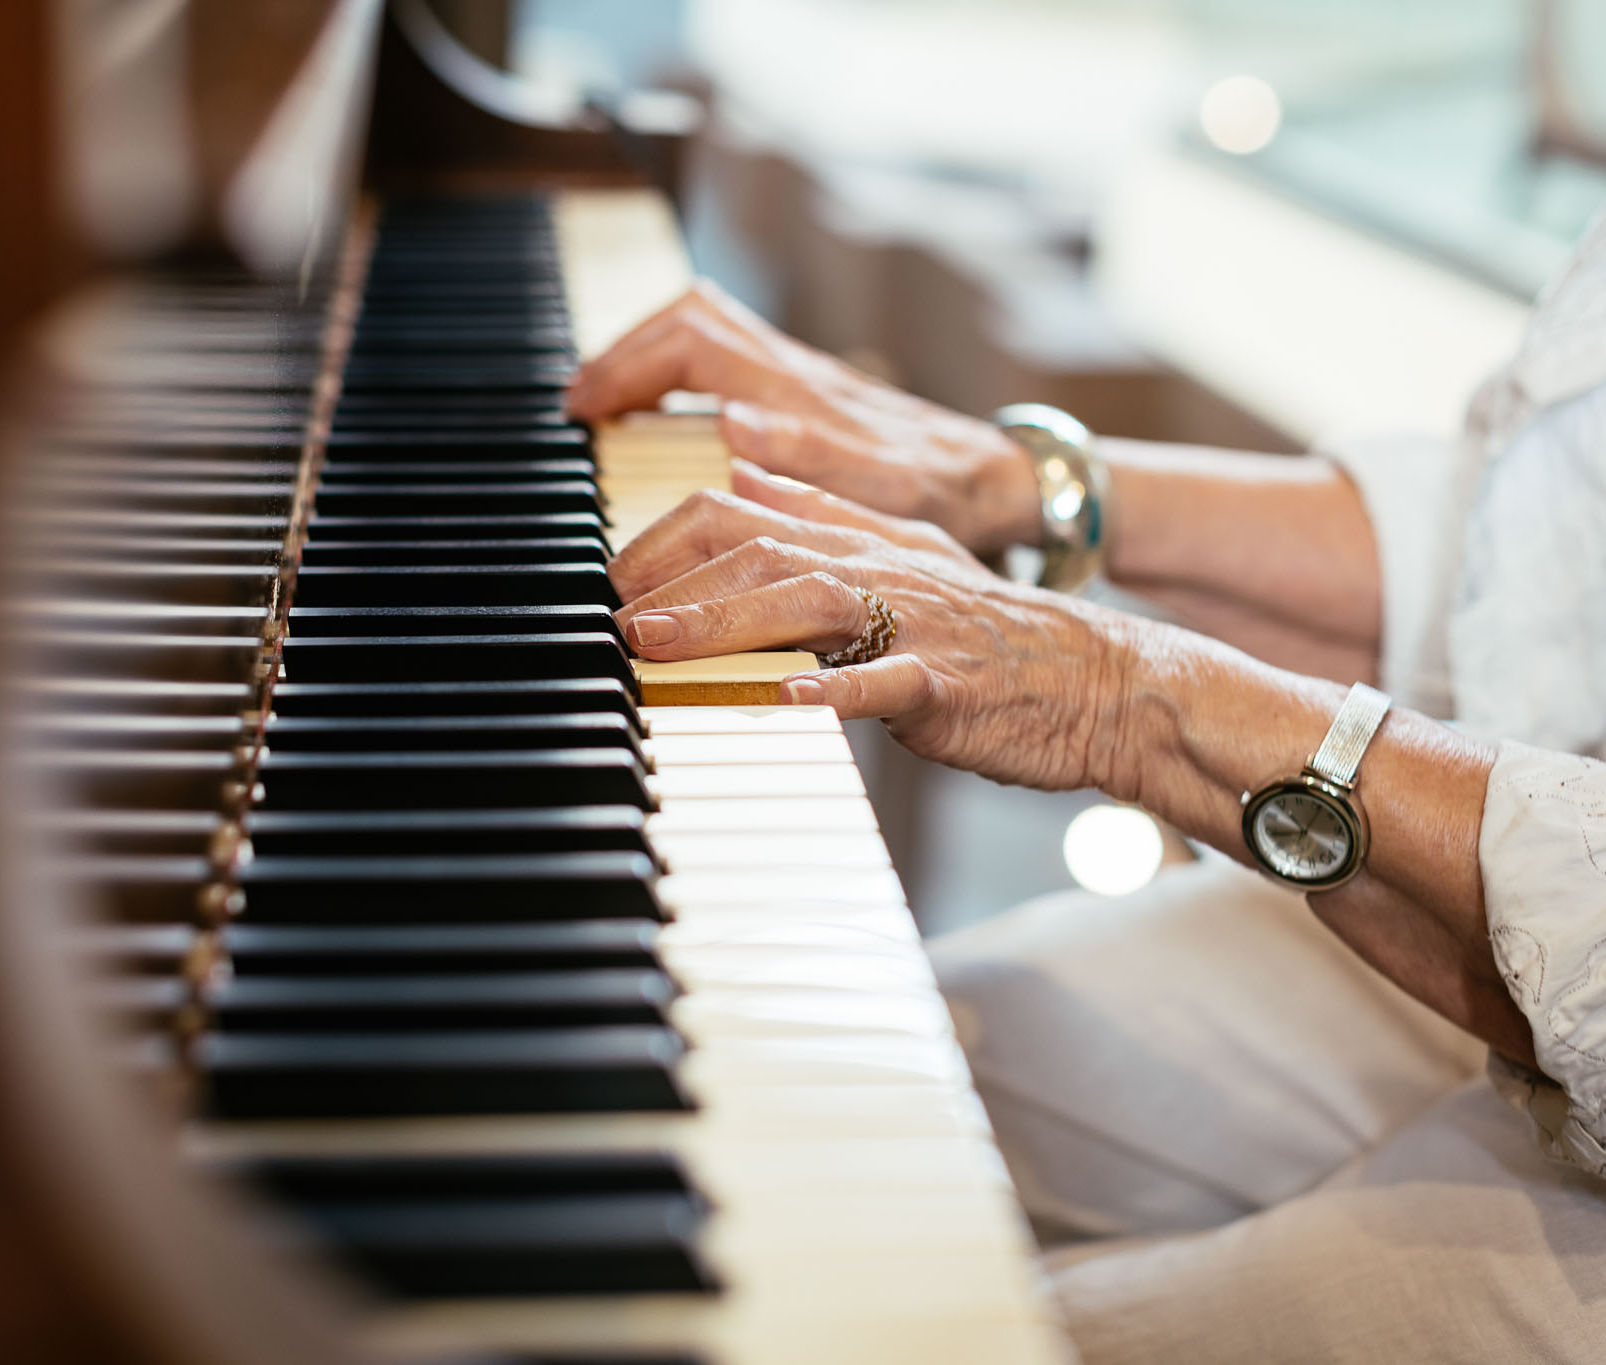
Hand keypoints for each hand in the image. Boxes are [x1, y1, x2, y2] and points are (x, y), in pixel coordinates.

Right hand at [566, 280, 1040, 555]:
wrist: (1000, 481)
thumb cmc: (944, 495)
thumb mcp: (884, 489)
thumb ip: (807, 457)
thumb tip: (729, 423)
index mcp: (801, 392)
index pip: (692, 342)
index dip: (628, 366)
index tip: (582, 407)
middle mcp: (796, 371)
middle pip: (690, 319)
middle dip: (623, 352)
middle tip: (578, 404)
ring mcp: (801, 377)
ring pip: (707, 328)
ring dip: (647, 355)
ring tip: (603, 402)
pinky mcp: (806, 394)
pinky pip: (726, 358)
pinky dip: (678, 373)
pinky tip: (659, 411)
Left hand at [610, 489, 1138, 793]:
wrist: (1100, 680)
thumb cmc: (988, 637)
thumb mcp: (900, 559)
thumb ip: (819, 517)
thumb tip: (742, 477)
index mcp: (859, 538)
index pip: (740, 514)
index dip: (666, 541)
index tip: (611, 581)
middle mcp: (879, 566)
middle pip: (759, 551)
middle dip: (675, 581)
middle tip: (612, 619)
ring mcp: (916, 622)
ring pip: (809, 602)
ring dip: (725, 623)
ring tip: (661, 646)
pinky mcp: (948, 683)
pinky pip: (889, 682)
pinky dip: (836, 692)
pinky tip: (788, 701)